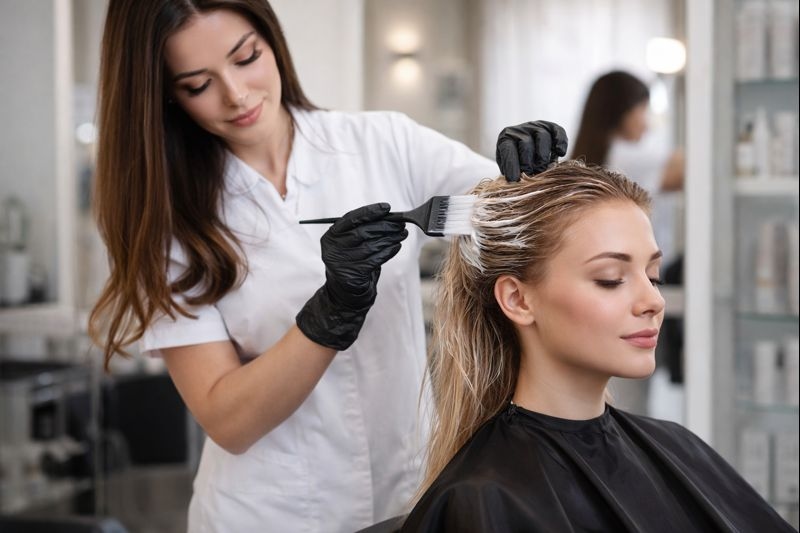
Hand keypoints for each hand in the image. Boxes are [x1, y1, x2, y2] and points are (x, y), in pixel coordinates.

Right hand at [296, 203, 407, 350]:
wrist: (346, 294)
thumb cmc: (353, 263)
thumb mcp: (353, 244)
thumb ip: (364, 230)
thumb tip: (388, 216)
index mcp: (331, 236)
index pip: (350, 218)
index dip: (370, 212)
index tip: (386, 208)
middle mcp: (333, 249)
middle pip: (362, 232)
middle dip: (385, 226)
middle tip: (400, 223)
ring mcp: (341, 262)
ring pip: (371, 245)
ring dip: (390, 238)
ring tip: (402, 234)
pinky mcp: (353, 274)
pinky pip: (375, 259)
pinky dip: (389, 251)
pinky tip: (396, 247)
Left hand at [495, 121, 568, 181]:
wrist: (525, 150)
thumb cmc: (515, 164)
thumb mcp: (509, 168)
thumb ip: (514, 173)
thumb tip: (519, 182)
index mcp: (505, 139)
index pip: (508, 150)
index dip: (511, 165)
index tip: (514, 180)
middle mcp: (520, 130)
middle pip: (526, 143)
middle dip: (528, 162)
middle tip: (530, 175)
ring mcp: (535, 127)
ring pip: (542, 136)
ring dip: (543, 154)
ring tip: (543, 168)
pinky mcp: (550, 127)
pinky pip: (558, 131)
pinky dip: (560, 142)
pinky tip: (561, 153)